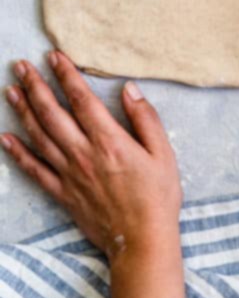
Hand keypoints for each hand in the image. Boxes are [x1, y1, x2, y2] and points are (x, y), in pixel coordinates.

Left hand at [1, 53, 181, 261]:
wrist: (142, 241)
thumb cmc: (158, 196)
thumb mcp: (163, 153)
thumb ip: (145, 119)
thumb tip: (129, 89)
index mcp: (109, 141)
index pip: (81, 100)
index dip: (66, 75)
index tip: (54, 56)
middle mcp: (83, 154)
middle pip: (52, 114)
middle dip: (35, 86)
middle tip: (20, 66)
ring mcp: (69, 175)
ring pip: (39, 137)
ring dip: (23, 111)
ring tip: (10, 91)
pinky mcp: (62, 194)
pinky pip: (34, 170)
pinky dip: (18, 153)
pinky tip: (6, 138)